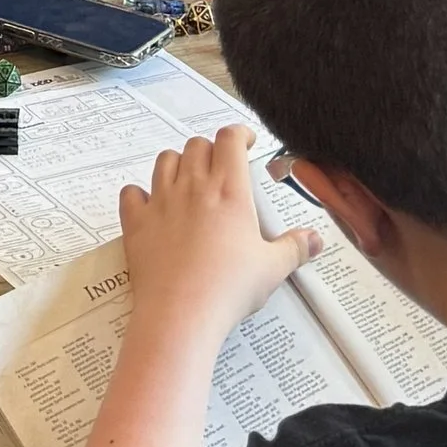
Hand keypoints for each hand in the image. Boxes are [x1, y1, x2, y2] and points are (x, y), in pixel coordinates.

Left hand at [119, 122, 317, 349]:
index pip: (230, 139)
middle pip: (197, 145)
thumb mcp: (272, 268)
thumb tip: (315, 239)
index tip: (246, 141)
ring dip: (177, 164)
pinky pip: (131, 193)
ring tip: (188, 180)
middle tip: (220, 169)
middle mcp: (193, 186)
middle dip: (210, 150)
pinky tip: (149, 205)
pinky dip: (138, 194)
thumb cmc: (229, 288)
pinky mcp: (137, 223)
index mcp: (229, 190)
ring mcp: (161, 201)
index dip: (238, 134)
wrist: (182, 313)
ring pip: (165, 161)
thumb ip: (295, 248)